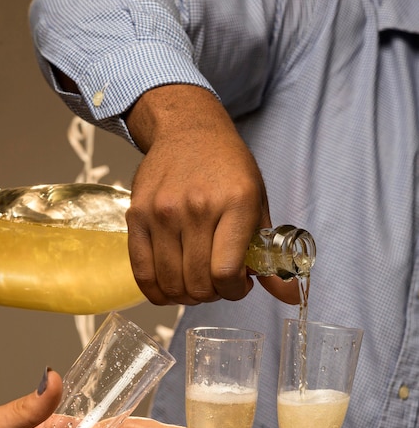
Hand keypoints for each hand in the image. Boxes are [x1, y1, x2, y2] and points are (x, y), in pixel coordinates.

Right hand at [125, 84, 298, 305]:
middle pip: (198, 282)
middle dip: (213, 294)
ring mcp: (162, 212)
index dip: (235, 291)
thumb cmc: (227, 168)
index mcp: (236, 203)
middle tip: (218, 283)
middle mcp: (196, 207)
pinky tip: (171, 286)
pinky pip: (142, 272)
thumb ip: (270, 256)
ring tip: (196, 281)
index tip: (240, 285)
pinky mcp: (137, 216)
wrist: (188, 129)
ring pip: (171, 282)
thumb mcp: (258, 205)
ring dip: (187, 294)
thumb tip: (290, 297)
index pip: (226, 272)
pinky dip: (157, 291)